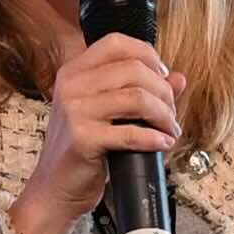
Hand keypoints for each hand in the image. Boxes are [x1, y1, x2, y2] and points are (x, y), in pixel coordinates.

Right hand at [6, 33, 176, 233]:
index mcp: (73, 72)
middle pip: (134, 70)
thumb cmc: (82, 151)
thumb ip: (141, 91)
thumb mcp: (108, 114)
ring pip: (137, 98)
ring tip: (169, 130)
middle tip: (170, 114)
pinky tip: (163, 144)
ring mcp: (74, 111)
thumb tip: (179, 78)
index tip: (163, 77)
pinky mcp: (82, 139)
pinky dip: (154, 138)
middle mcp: (70, 86)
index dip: (148, 55)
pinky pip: (131, 132)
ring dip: (164, 116)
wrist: (54, 189)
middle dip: (163, 92)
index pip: (117, 43)